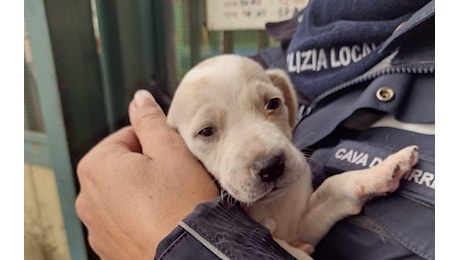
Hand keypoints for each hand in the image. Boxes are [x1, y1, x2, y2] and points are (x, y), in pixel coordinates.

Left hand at [75, 89, 218, 258]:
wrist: (192, 254)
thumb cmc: (182, 203)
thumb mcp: (170, 149)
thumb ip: (150, 120)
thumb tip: (139, 99)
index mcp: (97, 166)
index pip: (127, 136)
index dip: (155, 141)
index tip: (172, 154)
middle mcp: (87, 197)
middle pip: (122, 166)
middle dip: (147, 166)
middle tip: (174, 177)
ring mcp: (96, 227)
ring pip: (123, 194)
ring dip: (143, 192)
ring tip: (170, 199)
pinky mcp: (109, 248)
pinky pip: (124, 221)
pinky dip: (141, 217)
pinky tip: (163, 219)